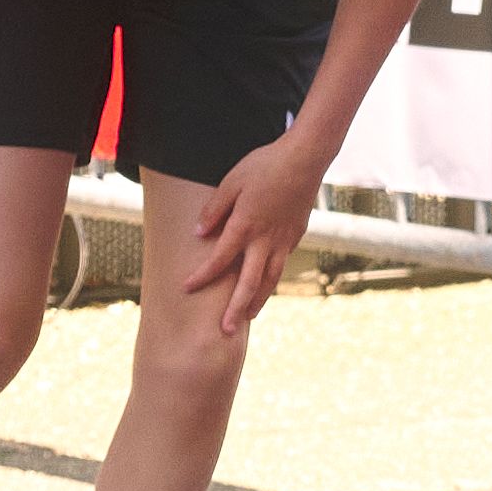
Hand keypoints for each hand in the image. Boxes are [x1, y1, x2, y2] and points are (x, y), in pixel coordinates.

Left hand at [187, 128, 339, 331]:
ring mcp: (283, 241)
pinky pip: (280, 265)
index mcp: (245, 226)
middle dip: (236, 308)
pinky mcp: (296, 236)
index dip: (202, 276)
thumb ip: (214, 210)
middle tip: (226, 331)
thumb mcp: (231, 181)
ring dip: (257, 301)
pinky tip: (264, 286)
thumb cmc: (264, 165)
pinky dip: (270, 281)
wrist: (305, 159)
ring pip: (270, 280)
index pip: (220, 259)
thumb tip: (199, 234)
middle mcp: (265, 240)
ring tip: (247, 318)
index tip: (186, 288)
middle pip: (249, 283)